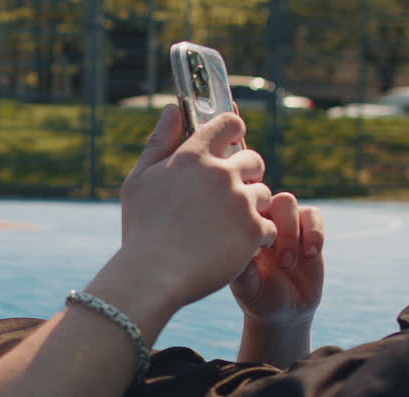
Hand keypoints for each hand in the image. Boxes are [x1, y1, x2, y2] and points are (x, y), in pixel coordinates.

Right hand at [115, 108, 277, 313]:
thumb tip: (172, 108)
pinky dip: (257, 237)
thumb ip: (159, 142)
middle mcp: (220, 173)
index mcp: (192, 155)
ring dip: (251, 208)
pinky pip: (270, 225)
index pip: (229, 124)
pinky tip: (237, 247)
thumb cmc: (141, 230)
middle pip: (253, 159)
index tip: (231, 143)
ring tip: (229, 227)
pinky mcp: (254, 230)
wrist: (152, 276)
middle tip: (230, 195)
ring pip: (263, 194)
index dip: (234, 131)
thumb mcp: (138, 181)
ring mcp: (240, 201)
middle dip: (246, 175)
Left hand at [230, 192, 324, 327]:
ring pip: (287, 202)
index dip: (248, 222)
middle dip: (277, 231)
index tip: (258, 254)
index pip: (238, 208)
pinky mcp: (306, 229)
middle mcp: (258, 222)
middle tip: (283, 264)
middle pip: (263, 199)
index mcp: (238, 230)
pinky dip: (314, 233)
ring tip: (291, 264)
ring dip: (291, 231)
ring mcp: (282, 223)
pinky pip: (312, 215)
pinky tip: (310, 255)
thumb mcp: (248, 290)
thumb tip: (247, 253)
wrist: (284, 308)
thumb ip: (245, 273)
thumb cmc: (259, 297)